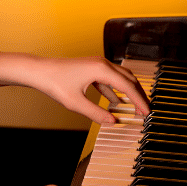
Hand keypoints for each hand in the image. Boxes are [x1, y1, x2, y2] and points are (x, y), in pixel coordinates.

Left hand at [31, 56, 149, 124]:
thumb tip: (113, 122)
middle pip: (129, 79)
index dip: (139, 101)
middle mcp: (102, 64)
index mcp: (101, 69)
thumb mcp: (76, 103)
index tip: (147, 113)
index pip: (128, 86)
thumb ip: (96, 114)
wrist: (39, 71)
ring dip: (129, 92)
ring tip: (135, 107)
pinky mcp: (91, 68)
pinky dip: (116, 90)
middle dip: (139, 95)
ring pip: (121, 78)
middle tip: (146, 111)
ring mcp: (97, 64)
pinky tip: (116, 102)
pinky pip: (109, 79)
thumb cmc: (54, 83)